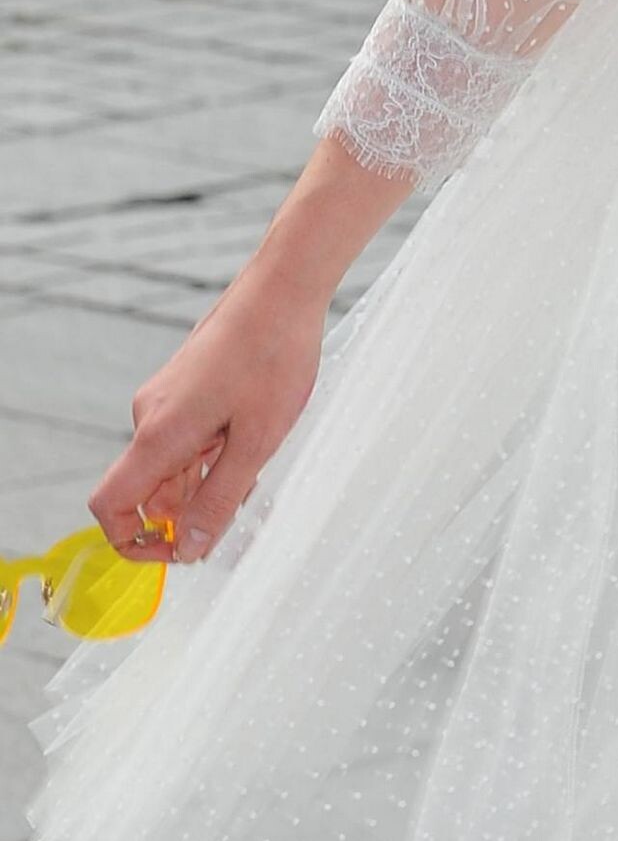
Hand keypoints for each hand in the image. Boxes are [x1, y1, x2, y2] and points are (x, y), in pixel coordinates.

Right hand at [91, 270, 327, 565]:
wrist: (283, 288)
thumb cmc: (274, 358)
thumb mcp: (257, 442)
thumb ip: (220, 499)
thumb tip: (190, 549)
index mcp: (159, 434)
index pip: (111, 504)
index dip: (134, 541)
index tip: (180, 551)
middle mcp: (150, 416)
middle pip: (149, 489)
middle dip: (190, 510)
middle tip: (245, 501)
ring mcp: (166, 399)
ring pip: (173, 463)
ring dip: (208, 479)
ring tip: (259, 461)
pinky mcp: (184, 386)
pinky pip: (186, 437)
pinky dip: (213, 452)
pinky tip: (254, 438)